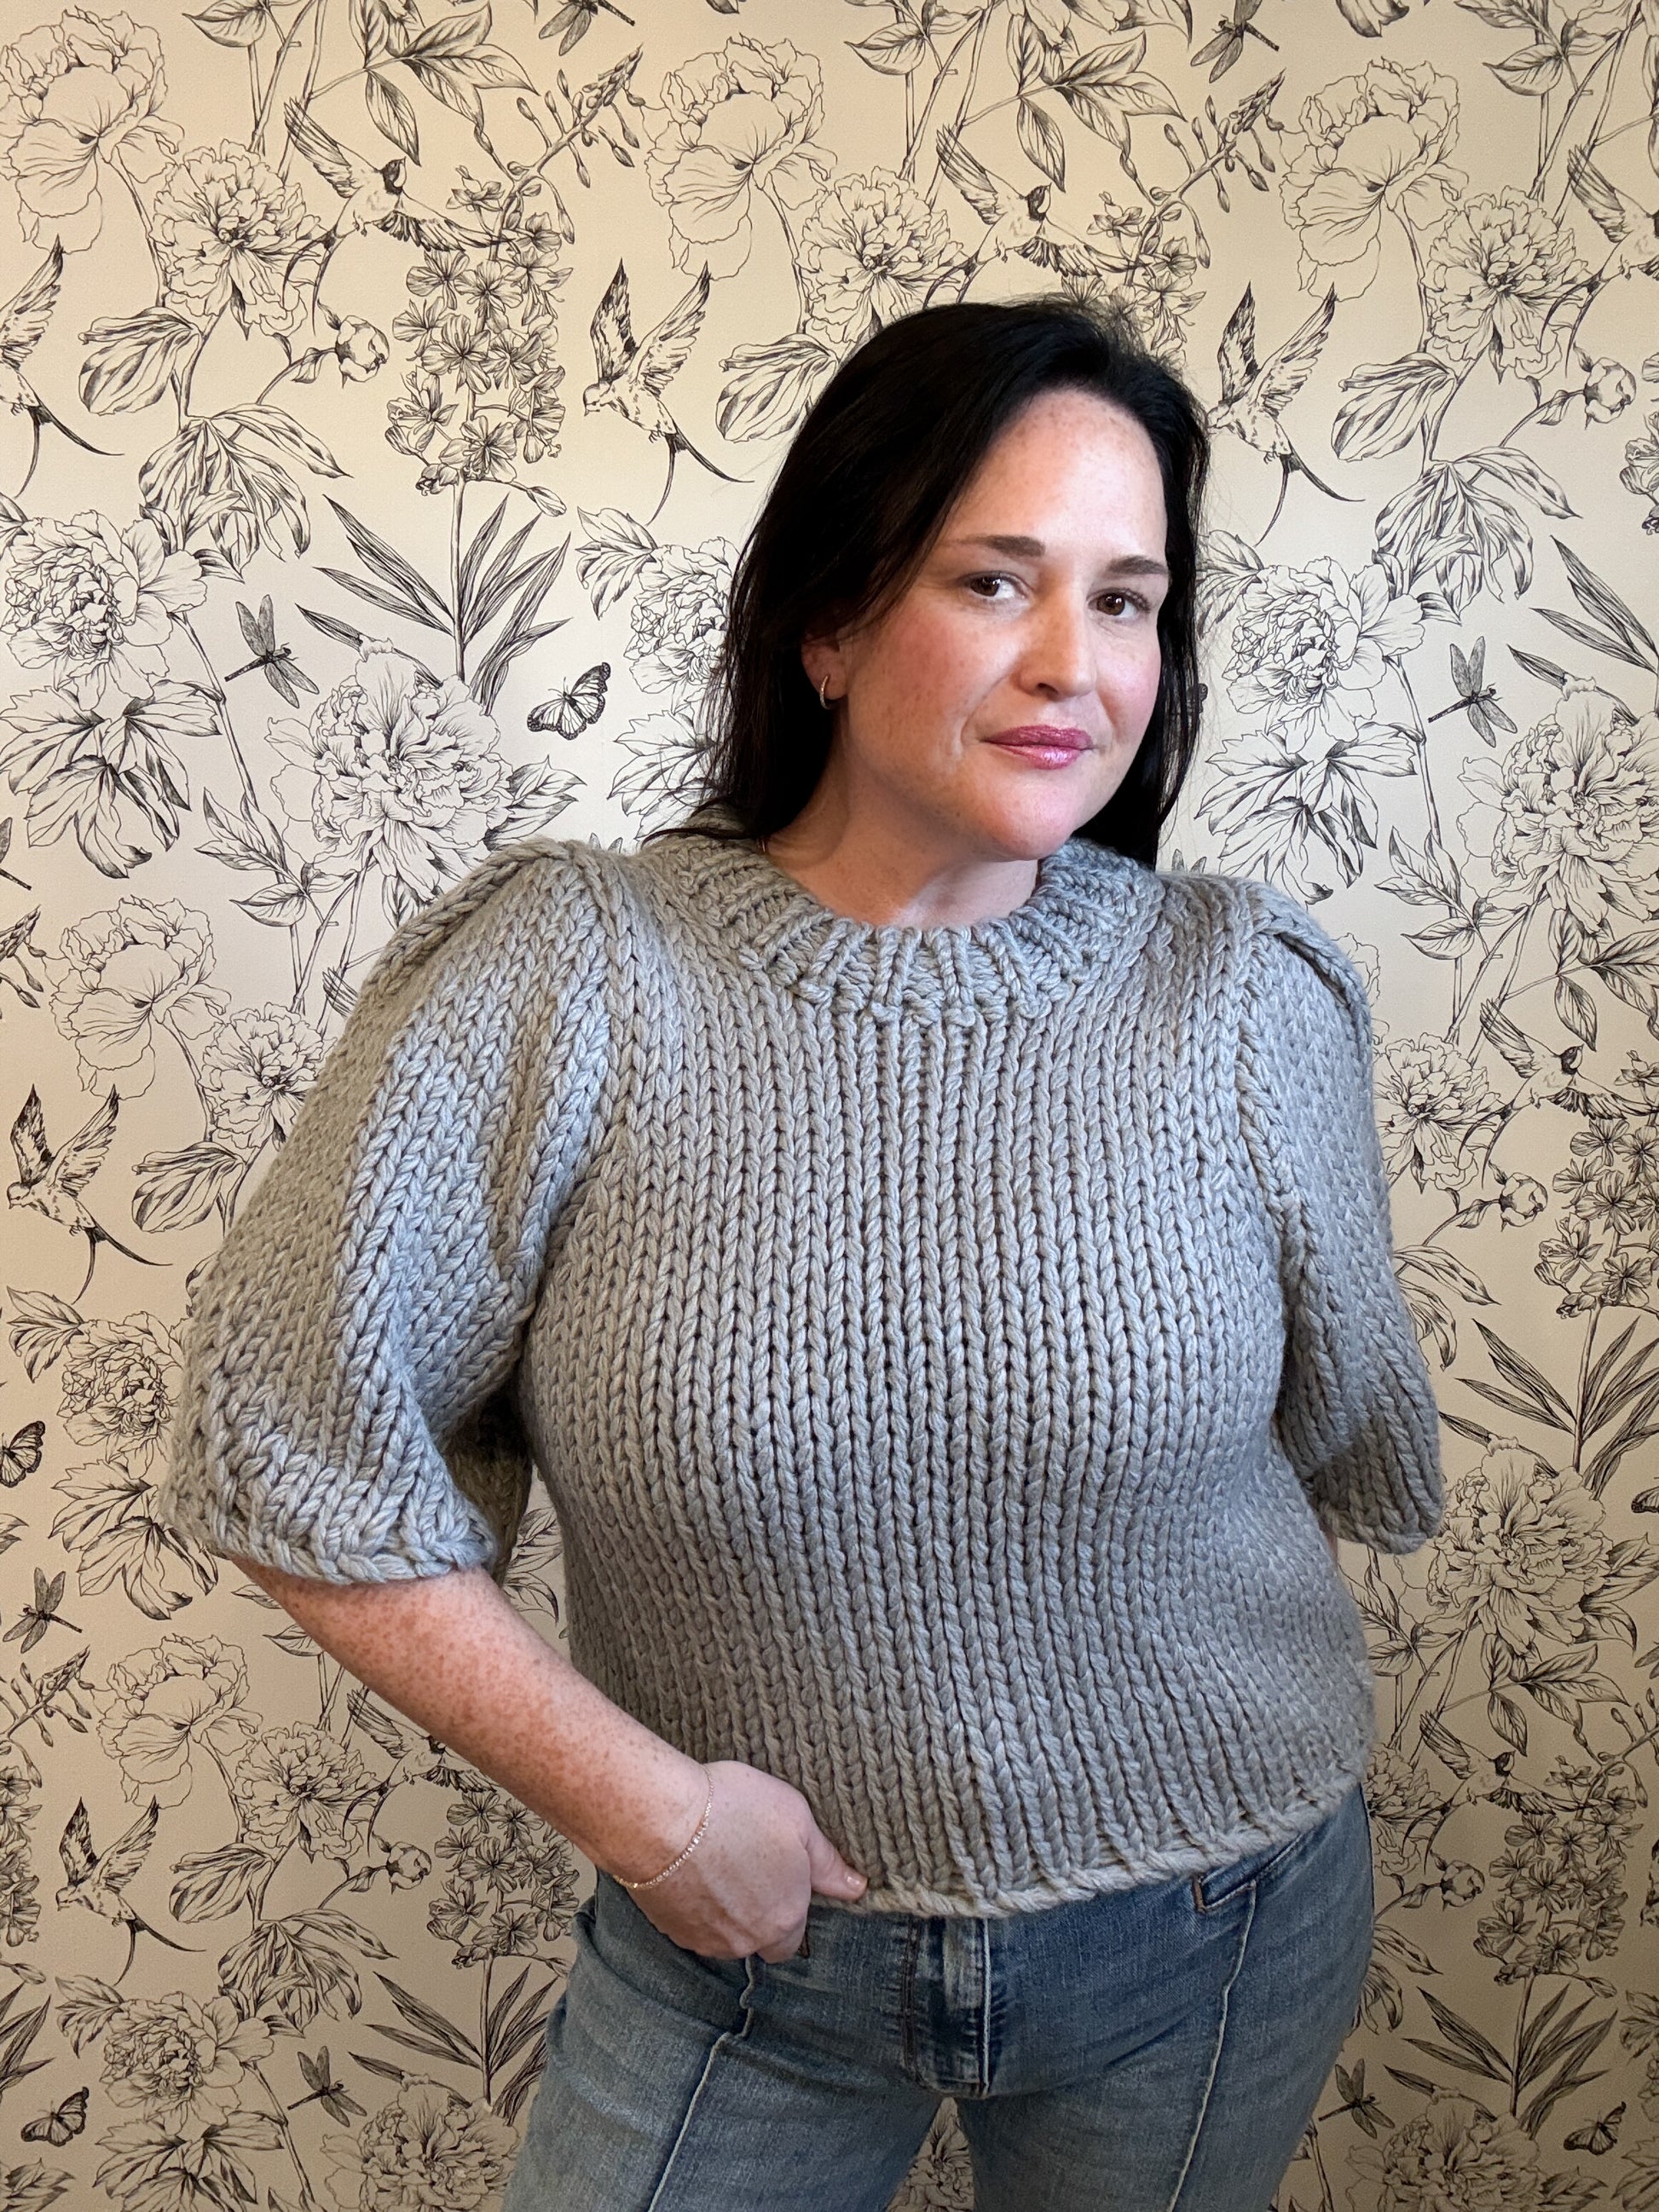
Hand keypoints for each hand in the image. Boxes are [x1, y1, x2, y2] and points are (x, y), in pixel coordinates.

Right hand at [616, 1758, 867, 1961]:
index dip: (789, 1908)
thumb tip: (856, 1887)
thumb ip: (828, 1861)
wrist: (661, 1820)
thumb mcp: (796, 1820)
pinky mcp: (672, 1930)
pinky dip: (696, 1906)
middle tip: (748, 1870)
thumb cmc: (734, 1810)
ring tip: (717, 1863)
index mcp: (785, 1918)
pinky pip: (693, 1926)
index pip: (795, 1937)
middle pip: (759, 1939)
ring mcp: (706, 1939)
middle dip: (758, 1915)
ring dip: (726, 1912)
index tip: (780, 1877)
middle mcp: (747, 1940)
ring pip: (726, 1935)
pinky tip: (692, 1871)